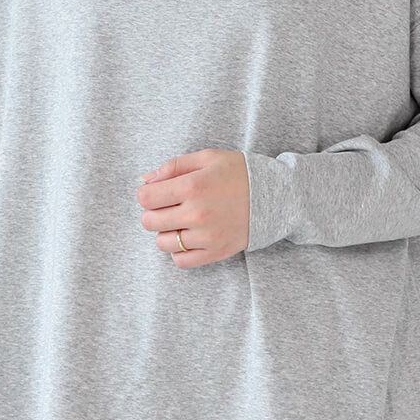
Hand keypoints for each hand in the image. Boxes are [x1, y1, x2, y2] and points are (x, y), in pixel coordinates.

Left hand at [135, 147, 249, 267]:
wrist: (275, 195)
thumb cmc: (239, 173)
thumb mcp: (208, 158)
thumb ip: (173, 166)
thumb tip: (144, 180)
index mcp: (193, 186)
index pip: (146, 197)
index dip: (147, 193)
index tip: (157, 192)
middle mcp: (197, 213)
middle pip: (149, 221)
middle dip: (153, 212)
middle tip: (169, 206)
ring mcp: (206, 236)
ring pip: (162, 243)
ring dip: (166, 232)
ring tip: (181, 221)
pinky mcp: (215, 252)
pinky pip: (181, 261)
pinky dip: (179, 251)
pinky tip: (189, 236)